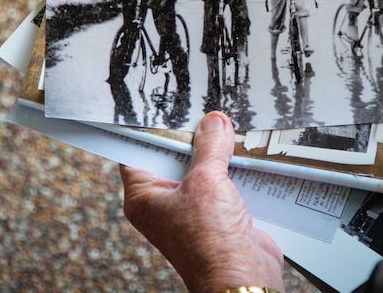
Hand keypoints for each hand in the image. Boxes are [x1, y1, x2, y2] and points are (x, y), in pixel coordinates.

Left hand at [120, 112, 284, 292]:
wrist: (241, 274)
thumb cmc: (208, 243)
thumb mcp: (205, 180)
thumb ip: (209, 148)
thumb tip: (212, 124)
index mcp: (144, 197)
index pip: (138, 151)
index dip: (152, 129)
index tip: (166, 107)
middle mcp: (164, 203)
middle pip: (175, 156)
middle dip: (193, 138)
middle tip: (205, 118)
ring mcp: (192, 209)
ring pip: (202, 168)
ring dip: (218, 155)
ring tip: (228, 135)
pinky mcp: (218, 213)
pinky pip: (223, 182)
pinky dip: (234, 170)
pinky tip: (244, 158)